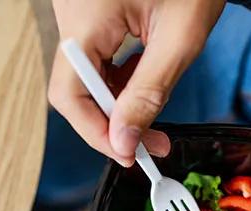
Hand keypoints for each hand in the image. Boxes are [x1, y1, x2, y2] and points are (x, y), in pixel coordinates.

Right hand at [49, 0, 225, 165]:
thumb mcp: (180, 37)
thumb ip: (149, 93)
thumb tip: (124, 141)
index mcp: (86, 18)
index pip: (70, 95)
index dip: (97, 134)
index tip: (130, 155)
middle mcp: (70, 14)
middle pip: (75, 89)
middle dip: (114, 123)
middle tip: (151, 144)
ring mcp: (76, 12)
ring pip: (85, 77)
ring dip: (118, 103)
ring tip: (154, 114)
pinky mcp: (88, 12)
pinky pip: (95, 57)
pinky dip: (119, 79)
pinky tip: (144, 83)